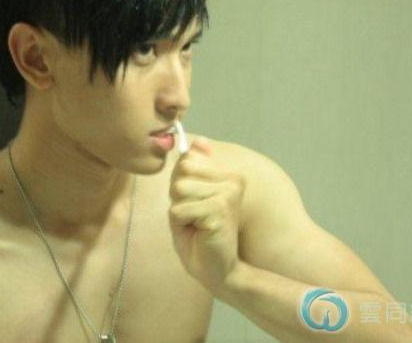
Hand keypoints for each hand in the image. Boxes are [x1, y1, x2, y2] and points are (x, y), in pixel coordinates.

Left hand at [168, 136, 246, 295]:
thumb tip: (199, 141)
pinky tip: (199, 232)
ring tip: (196, 223)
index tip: (194, 202)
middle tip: (194, 215)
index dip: (180, 183)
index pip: (187, 160)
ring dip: (180, 210)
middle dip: (178, 195)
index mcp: (229, 174)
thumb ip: (194, 168)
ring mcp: (228, 194)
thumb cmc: (200, 233)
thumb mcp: (191, 195)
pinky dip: (181, 224)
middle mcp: (233, 180)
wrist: (218, 270)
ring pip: (179, 189)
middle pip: (182, 171)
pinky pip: (179, 209)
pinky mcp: (219, 211)